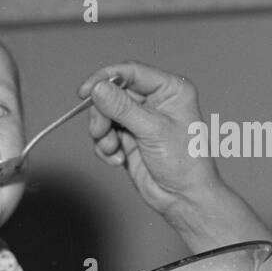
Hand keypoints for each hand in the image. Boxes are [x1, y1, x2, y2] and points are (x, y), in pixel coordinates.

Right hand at [78, 61, 223, 222]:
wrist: (184, 198)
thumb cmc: (185, 164)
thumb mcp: (153, 130)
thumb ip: (123, 108)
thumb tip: (99, 88)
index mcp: (171, 89)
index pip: (131, 71)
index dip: (105, 77)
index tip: (86, 91)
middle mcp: (155, 100)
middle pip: (113, 92)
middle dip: (103, 113)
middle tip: (101, 131)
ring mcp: (141, 119)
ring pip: (105, 113)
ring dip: (103, 133)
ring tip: (114, 149)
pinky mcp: (129, 137)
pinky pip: (105, 133)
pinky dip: (106, 146)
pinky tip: (118, 159)